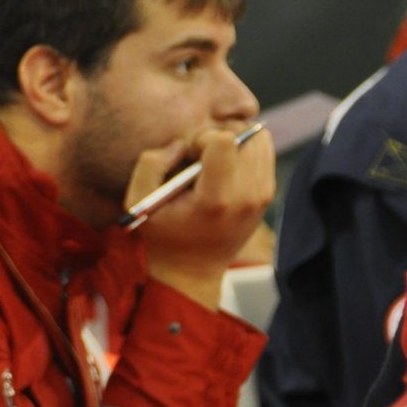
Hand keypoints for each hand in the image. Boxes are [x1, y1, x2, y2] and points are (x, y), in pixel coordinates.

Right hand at [126, 126, 275, 308]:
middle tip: (201, 160)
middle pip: (245, 135)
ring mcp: (262, 196)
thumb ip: (150, 163)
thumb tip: (180, 144)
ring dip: (235, 143)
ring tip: (214, 164)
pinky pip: (264, 152)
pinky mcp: (268, 194)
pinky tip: (225, 170)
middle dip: (219, 138)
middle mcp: (246, 197)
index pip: (225, 141)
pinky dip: (245, 152)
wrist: (191, 271)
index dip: (202, 139)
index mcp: (215, 201)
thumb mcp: (138, 202)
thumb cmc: (161, 236)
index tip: (190, 158)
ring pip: (259, 140)